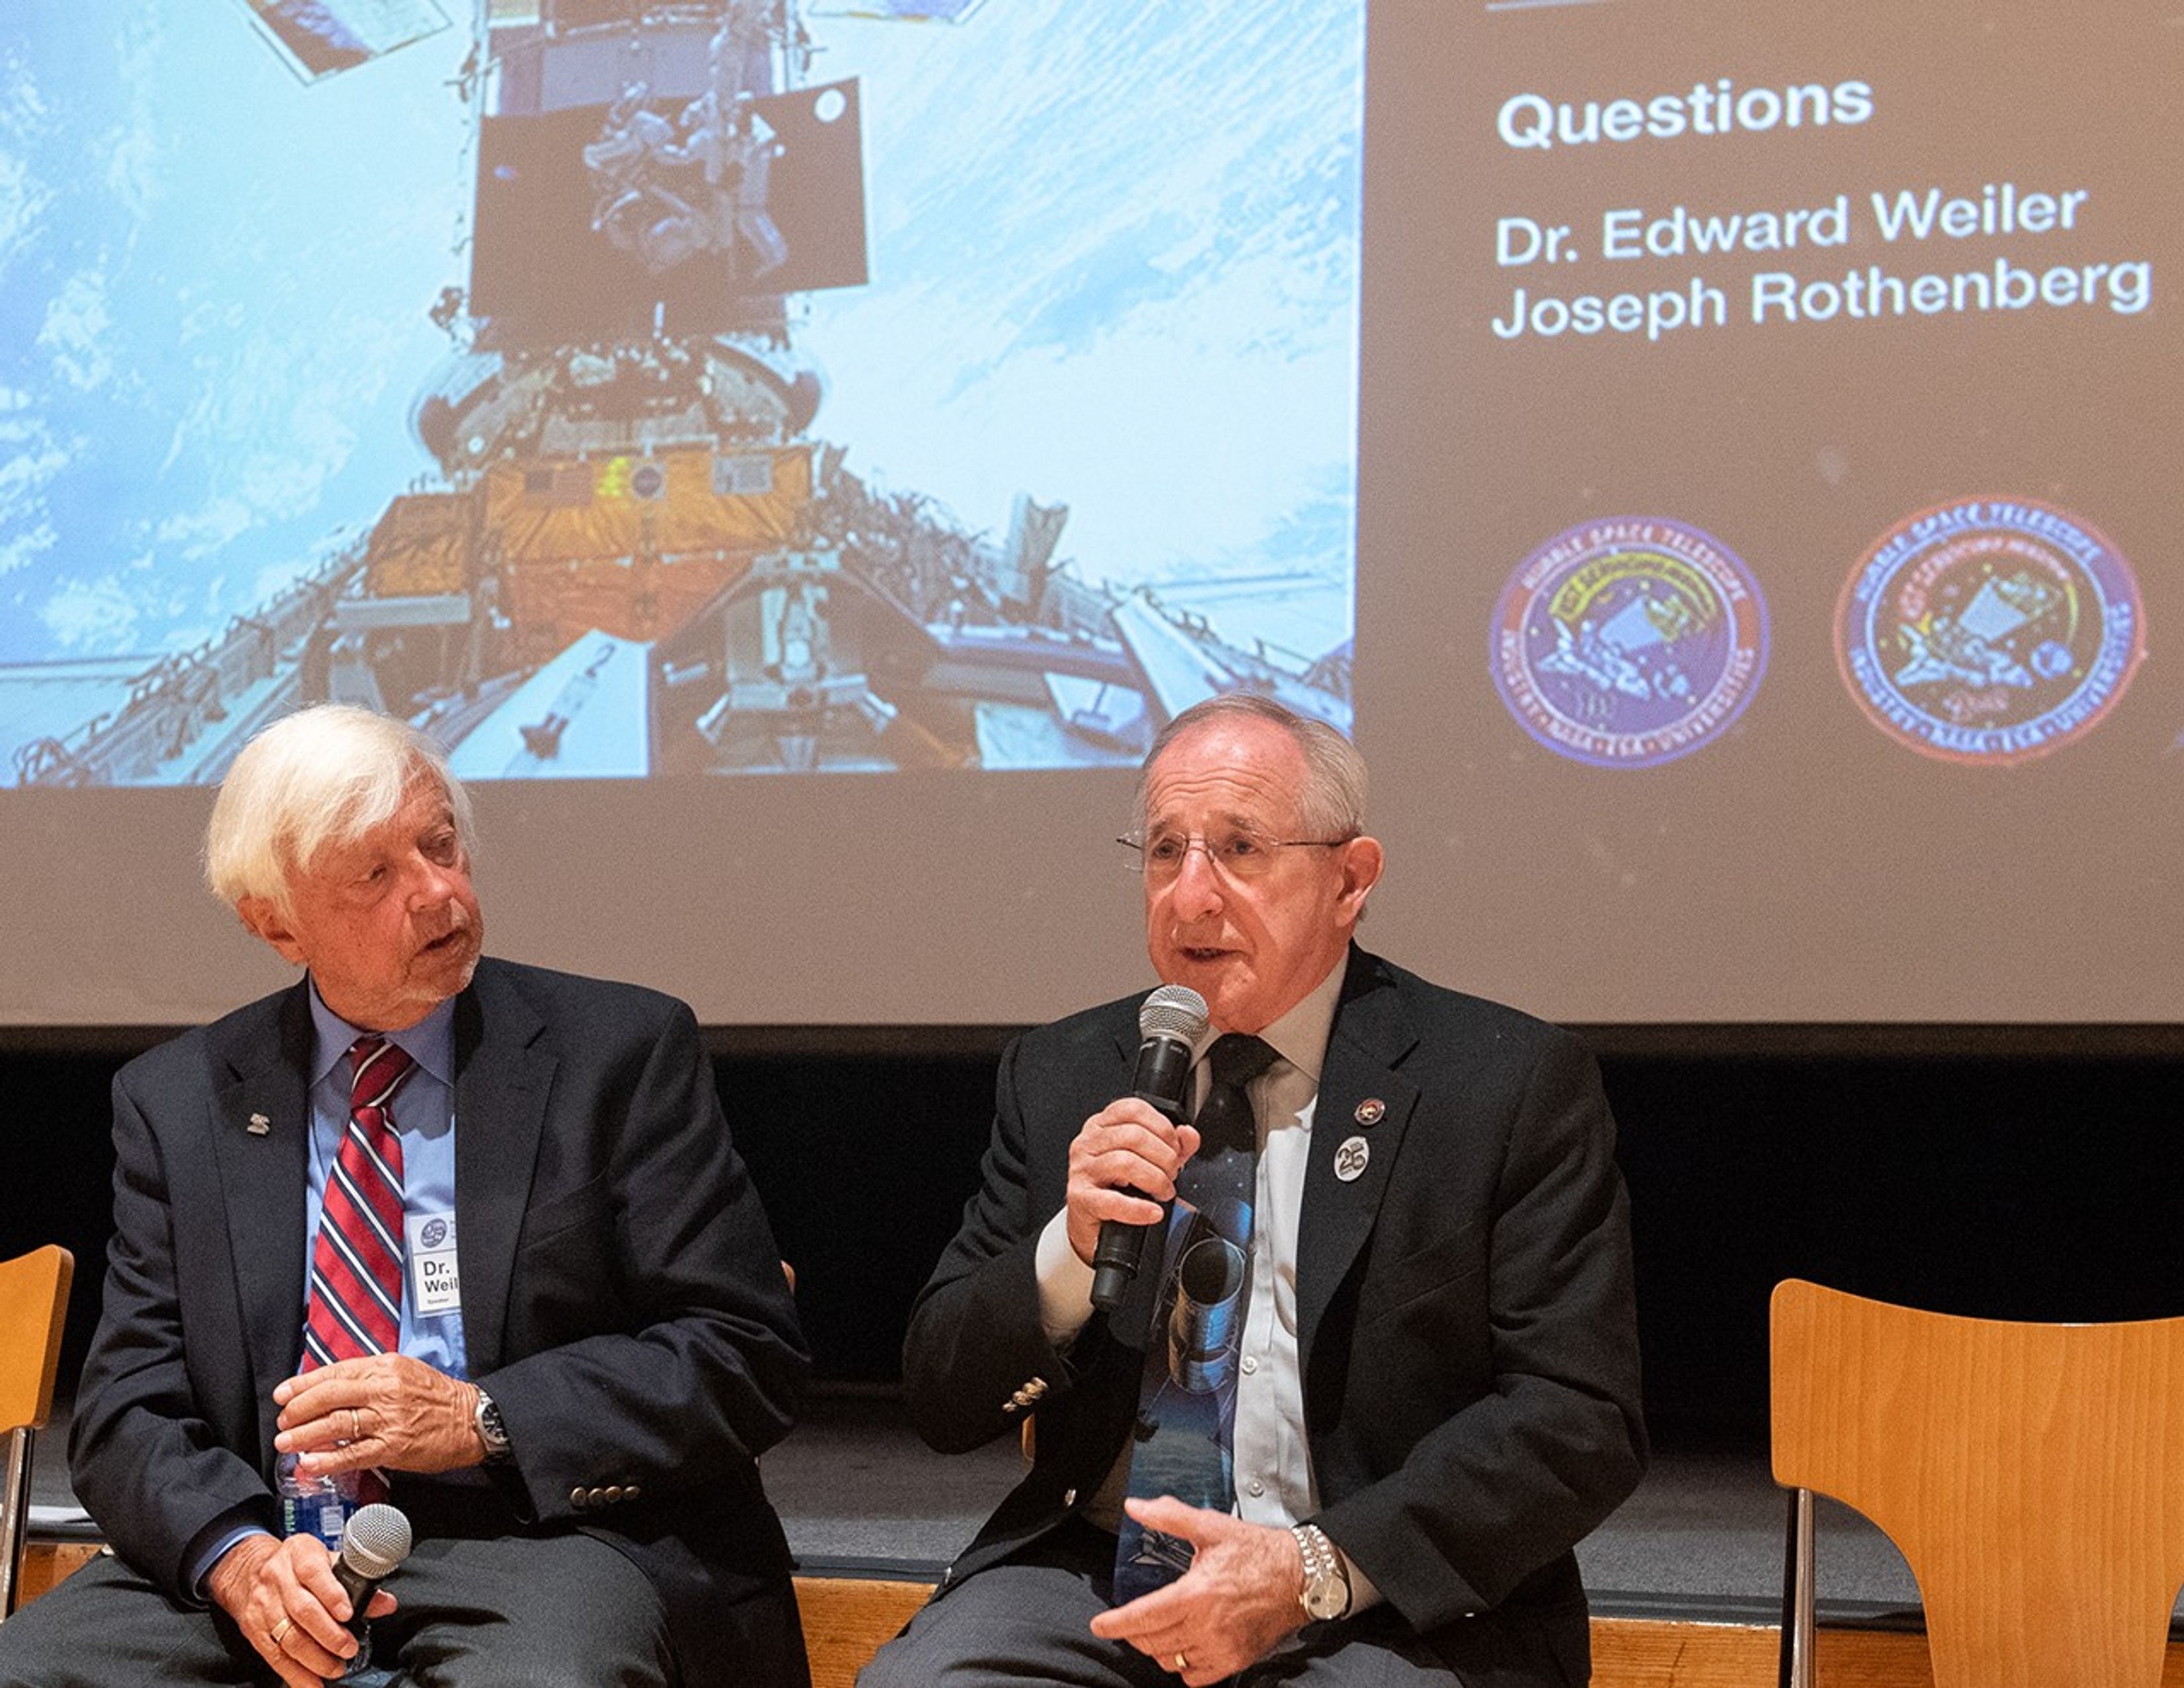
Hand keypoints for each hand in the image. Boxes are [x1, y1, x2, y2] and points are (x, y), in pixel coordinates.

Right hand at [206, 1530, 396, 1687]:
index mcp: (300, 1554)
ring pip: (288, 1637)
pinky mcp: (254, 1631)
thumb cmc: (297, 1564)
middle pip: (302, 1610)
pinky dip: (294, 1674)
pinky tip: (311, 1683)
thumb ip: (356, 1580)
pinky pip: (274, 1656)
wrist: (248, 1571)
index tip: (348, 1613)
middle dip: (329, 1634)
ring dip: (314, 1659)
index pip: (314, 1573)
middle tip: (348, 1648)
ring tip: (335, 1668)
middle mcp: (278, 1579)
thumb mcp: (326, 1559)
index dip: (332, 1594)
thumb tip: (386, 1604)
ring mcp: (263, 1606)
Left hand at [275, 1353, 484, 1476]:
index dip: (303, 1384)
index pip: (335, 1372)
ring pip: (336, 1425)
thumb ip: (369, 1377)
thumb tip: (329, 1388)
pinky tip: (309, 1463)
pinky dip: (327, 1460)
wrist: (471, 1419)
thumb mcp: (404, 1372)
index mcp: (385, 1366)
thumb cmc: (436, 1397)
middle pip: (329, 1396)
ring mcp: (389, 1418)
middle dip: (298, 1410)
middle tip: (283, 1422)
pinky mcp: (393, 1446)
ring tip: (285, 1444)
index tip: (283, 1395)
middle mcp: (385, 1389)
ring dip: (304, 1435)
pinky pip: (352, 1453)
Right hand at [1065, 1099, 1201, 1267]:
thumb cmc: (1116, 1187)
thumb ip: (1173, 1146)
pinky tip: (1152, 1212)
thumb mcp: (1147, 1160)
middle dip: (1164, 1157)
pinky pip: (1112, 1201)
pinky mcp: (1080, 1197)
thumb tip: (1189, 1135)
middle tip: (1172, 1174)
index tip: (1175, 1147)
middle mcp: (1088, 1142)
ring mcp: (1082, 1168)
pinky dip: (1139, 1209)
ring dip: (1155, 1180)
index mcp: (1102, 1125)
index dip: (1163, 1127)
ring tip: (1163, 1191)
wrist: (1093, 1223)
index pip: (1134, 1109)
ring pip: (1125, 1162)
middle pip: (1133, 1135)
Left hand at [1088, 1497, 1304, 1682]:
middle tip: (1132, 1621)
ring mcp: (1222, 1648)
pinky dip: (1183, 1666)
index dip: (1116, 1624)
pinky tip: (1184, 1647)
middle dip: (1134, 1633)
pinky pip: (1195, 1675)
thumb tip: (1136, 1507)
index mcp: (1196, 1594)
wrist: (1299, 1577)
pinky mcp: (1235, 1660)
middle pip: (1152, 1642)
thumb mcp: (1210, 1527)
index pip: (1144, 1617)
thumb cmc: (1257, 1552)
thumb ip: (1169, 1516)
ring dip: (1157, 1648)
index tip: (1099, 1625)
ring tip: (1158, 1631)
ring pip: (1171, 1661)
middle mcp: (1207, 1626)